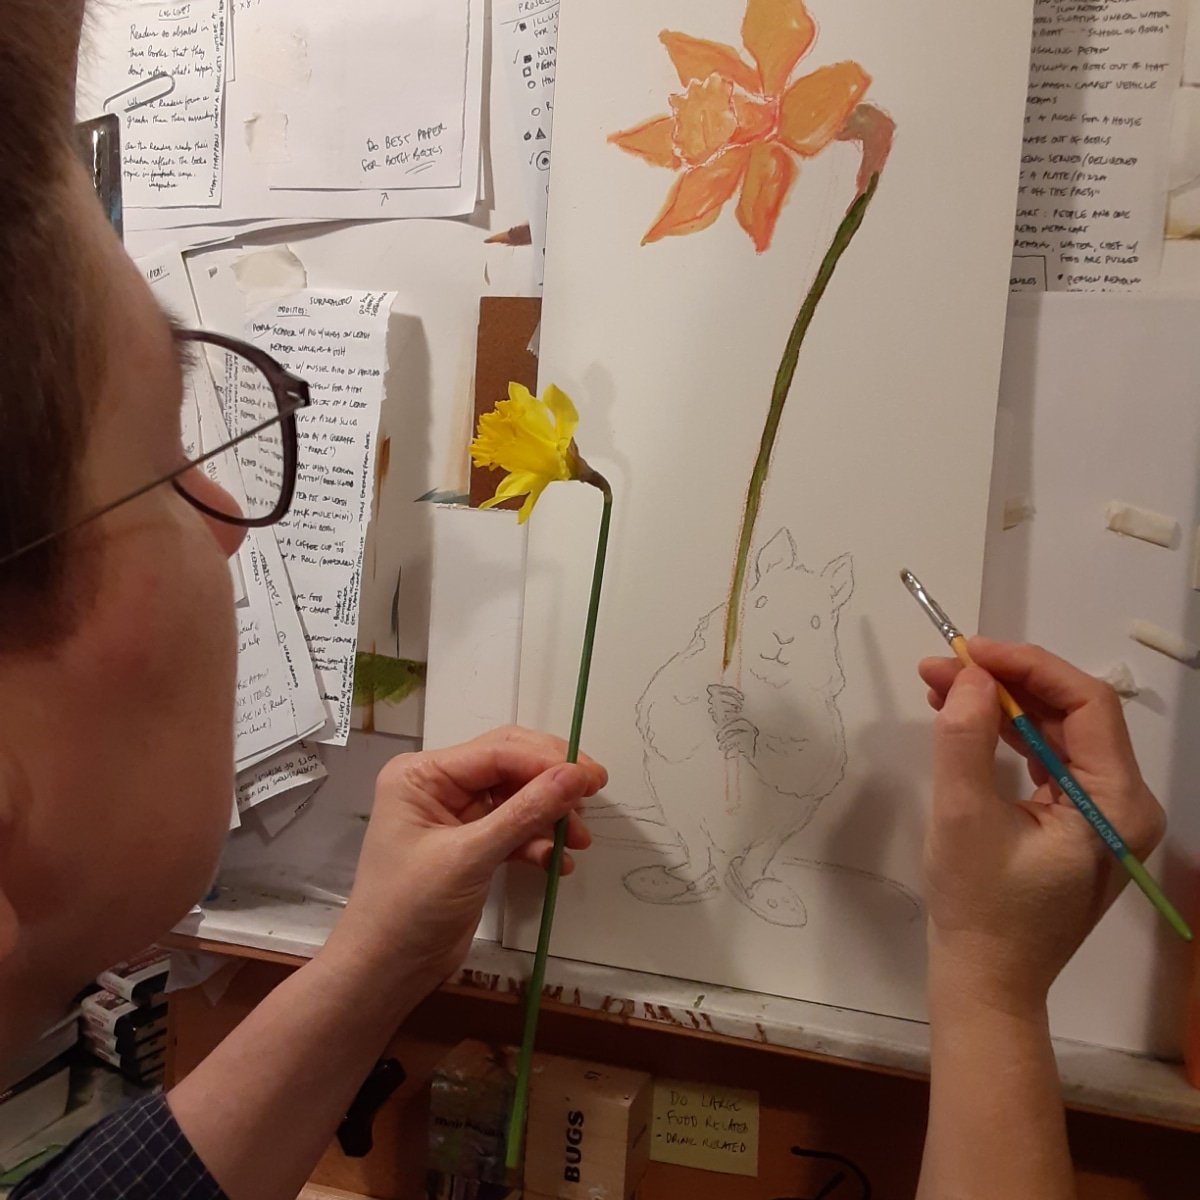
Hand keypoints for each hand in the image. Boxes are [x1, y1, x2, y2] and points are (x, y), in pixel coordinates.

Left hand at [322, 726, 605, 1000]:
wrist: (385, 972)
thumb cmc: (410, 910)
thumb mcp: (469, 857)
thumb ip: (525, 813)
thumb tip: (576, 776)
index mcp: (422, 774)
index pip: (496, 752)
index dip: (547, 760)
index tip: (592, 777)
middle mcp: (438, 785)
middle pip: (509, 766)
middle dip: (551, 782)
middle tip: (594, 794)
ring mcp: (455, 815)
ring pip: (517, 797)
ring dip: (549, 816)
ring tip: (577, 841)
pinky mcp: (471, 845)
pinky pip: (514, 828)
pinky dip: (537, 842)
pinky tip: (555, 862)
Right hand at [918, 638, 1163, 1013]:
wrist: (987, 980)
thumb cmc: (980, 906)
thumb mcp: (962, 816)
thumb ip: (966, 737)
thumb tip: (972, 676)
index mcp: (1116, 803)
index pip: (1087, 704)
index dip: (1028, 666)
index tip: (970, 652)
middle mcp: (1124, 803)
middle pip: (1074, 714)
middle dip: (1007, 682)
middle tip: (943, 666)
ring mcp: (1103, 815)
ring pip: (1058, 733)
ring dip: (1002, 704)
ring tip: (941, 685)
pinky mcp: (1077, 824)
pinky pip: (1049, 760)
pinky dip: (1007, 734)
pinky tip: (965, 719)